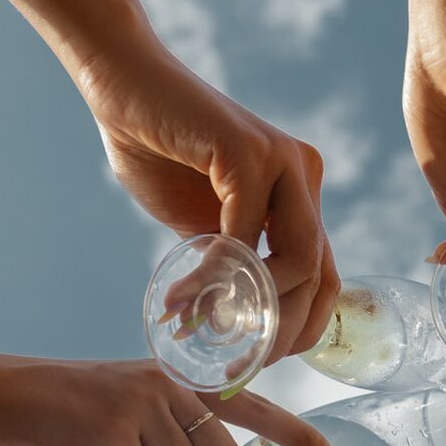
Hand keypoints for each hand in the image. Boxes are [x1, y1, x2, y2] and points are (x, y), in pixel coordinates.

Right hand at [75, 38, 339, 358]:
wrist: (120, 85)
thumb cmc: (156, 151)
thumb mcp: (204, 225)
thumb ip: (229, 264)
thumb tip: (233, 324)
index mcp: (301, 194)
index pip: (325, 274)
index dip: (301, 325)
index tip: (264, 357)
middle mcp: (305, 176)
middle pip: (320, 275)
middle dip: (285, 328)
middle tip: (244, 360)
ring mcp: (284, 162)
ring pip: (297, 261)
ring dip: (254, 307)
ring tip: (208, 326)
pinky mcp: (251, 153)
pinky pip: (245, 237)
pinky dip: (216, 275)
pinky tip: (186, 295)